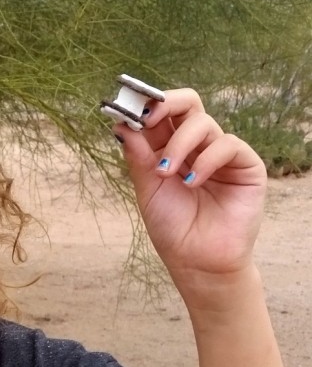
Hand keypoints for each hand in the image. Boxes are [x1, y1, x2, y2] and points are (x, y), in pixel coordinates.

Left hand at [115, 89, 266, 294]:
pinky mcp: (246, 165)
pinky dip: (206, 160)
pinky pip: (227, 145)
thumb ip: (138, 156)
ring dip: (179, 145)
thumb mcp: (147, 190)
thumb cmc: (172, 228)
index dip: (147, 105)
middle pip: (188, 104)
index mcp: (170, 149)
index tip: (127, 108)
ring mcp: (221, 154)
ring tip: (165, 172)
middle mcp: (196, 146)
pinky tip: (193, 183)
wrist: (197, 262)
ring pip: (203, 123)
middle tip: (148, 118)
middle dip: (166, 104)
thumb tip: (121, 125)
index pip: (162, 115)